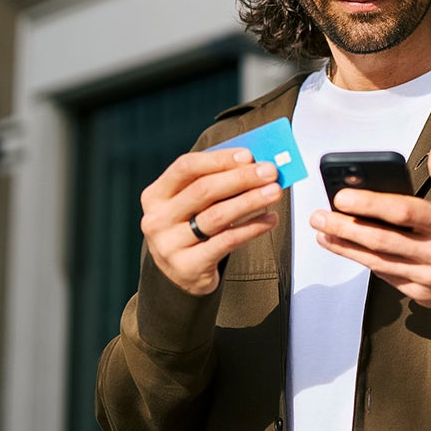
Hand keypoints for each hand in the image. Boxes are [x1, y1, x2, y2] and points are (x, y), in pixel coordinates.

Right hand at [139, 149, 283, 294]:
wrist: (181, 274)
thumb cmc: (192, 226)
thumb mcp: (193, 203)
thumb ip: (215, 181)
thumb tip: (254, 163)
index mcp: (155, 195)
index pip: (186, 167)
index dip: (218, 159)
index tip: (249, 156)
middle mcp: (157, 219)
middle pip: (204, 190)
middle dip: (241, 178)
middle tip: (270, 172)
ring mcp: (169, 245)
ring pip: (217, 216)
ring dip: (251, 200)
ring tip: (275, 192)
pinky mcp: (188, 266)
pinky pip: (227, 242)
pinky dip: (252, 227)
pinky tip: (270, 219)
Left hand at [310, 144, 430, 307]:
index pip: (404, 212)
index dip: (371, 204)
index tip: (343, 197)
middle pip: (383, 239)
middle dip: (345, 228)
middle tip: (319, 216)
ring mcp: (427, 276)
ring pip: (378, 261)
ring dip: (346, 247)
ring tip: (322, 233)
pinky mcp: (420, 293)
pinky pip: (386, 277)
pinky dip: (363, 262)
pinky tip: (344, 249)